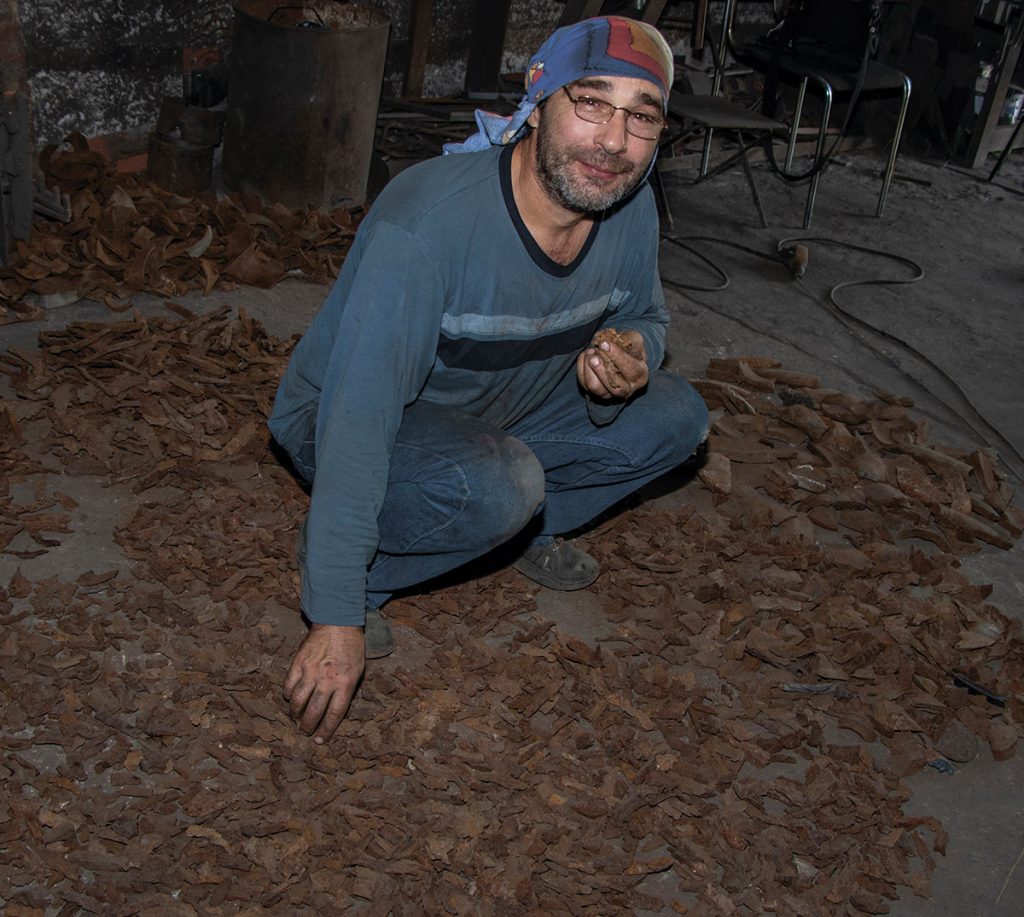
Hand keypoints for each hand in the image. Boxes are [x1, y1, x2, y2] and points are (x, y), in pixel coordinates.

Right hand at [283, 624, 364, 743]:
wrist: (337, 622)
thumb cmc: (351, 647)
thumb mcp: (358, 669)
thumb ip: (347, 690)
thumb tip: (335, 711)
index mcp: (345, 683)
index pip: (334, 714)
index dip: (326, 730)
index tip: (320, 741)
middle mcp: (327, 680)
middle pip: (314, 712)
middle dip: (308, 726)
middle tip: (306, 731)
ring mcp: (310, 671)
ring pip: (297, 701)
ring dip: (295, 714)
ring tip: (297, 718)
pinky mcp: (298, 663)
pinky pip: (289, 685)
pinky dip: (288, 695)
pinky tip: (290, 699)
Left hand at [577, 330, 647, 400]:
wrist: (621, 357)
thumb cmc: (629, 348)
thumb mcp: (635, 340)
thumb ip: (628, 340)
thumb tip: (611, 342)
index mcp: (640, 376)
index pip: (630, 369)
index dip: (617, 356)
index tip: (605, 344)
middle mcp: (626, 390)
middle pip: (612, 386)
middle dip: (601, 370)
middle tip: (593, 355)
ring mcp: (609, 393)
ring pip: (595, 388)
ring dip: (589, 369)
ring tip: (590, 354)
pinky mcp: (595, 393)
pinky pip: (584, 383)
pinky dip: (582, 368)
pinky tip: (586, 357)